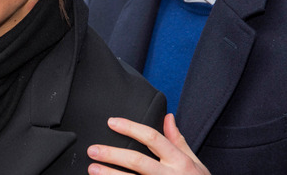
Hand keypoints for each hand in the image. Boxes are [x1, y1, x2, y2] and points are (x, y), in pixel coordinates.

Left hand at [87, 114, 209, 174]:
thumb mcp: (194, 162)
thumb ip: (179, 141)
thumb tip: (168, 117)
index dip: (131, 128)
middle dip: (113, 154)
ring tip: (92, 169)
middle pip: (137, 161)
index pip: (153, 138)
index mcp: (179, 161)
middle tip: (93, 150)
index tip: (112, 122)